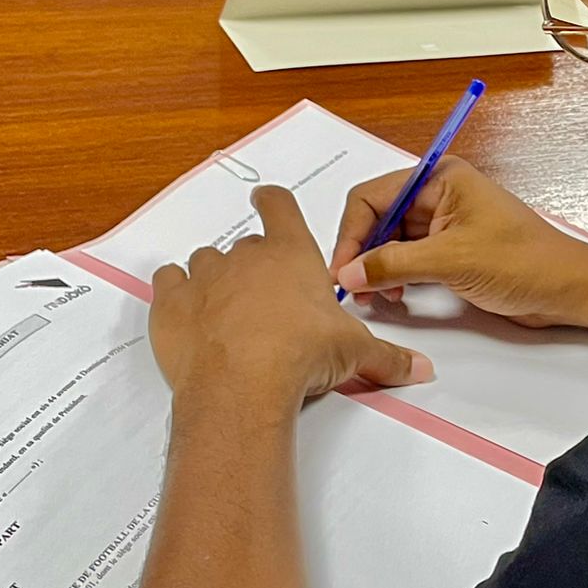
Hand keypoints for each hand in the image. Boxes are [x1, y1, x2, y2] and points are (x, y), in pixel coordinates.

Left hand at [150, 186, 433, 403]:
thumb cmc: (301, 353)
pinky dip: (174, 293)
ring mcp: (204, 276)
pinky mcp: (171, 304)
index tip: (268, 202)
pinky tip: (188, 314)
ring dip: (213, 279)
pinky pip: (167, 282)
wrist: (242, 385)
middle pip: (245, 245)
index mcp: (292, 254)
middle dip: (254, 267)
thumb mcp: (355, 353)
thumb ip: (387, 357)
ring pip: (205, 261)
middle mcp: (246, 257)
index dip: (273, 202)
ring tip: (226, 310)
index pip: (280, 206)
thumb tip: (420, 369)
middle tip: (267, 302)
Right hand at [330, 157, 587, 327]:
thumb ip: (395, 264)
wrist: (565, 289)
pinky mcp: (451, 251)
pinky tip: (395, 297)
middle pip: (378, 218)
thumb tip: (350, 272)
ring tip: (377, 297)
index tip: (342, 268)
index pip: (373, 196)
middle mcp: (440, 195)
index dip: (352, 232)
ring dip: (377, 269)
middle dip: (362, 252)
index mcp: (441, 178)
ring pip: (390, 242)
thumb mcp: (452, 260)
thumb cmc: (526, 261)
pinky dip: (395, 277)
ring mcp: (445, 224)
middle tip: (352, 288)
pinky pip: (407, 259)